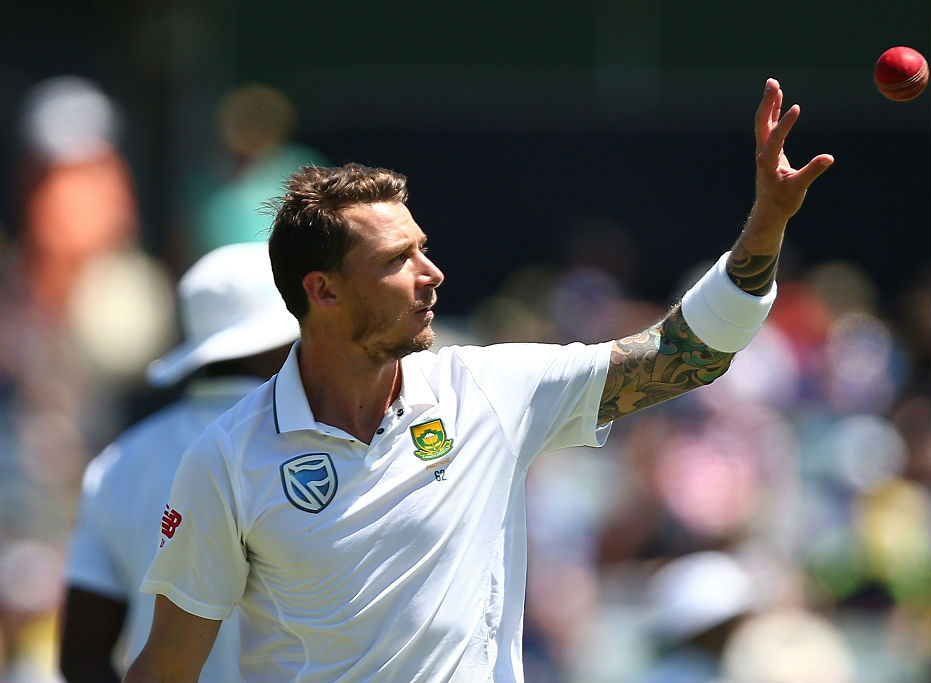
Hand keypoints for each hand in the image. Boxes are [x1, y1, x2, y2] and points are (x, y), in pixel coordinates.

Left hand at [748, 78, 833, 242]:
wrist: (770, 210)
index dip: (785, 123)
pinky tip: (779, 98)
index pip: (775, 138)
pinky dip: (774, 112)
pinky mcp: (769, 150)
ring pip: (764, 122)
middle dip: (767, 103)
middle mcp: (762, 153)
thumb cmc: (783, 201)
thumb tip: (829, 158)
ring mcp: (764, 150)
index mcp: (767, 162)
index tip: (797, 107)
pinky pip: (771, 126)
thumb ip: (812, 172)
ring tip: (773, 83)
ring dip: (769, 103)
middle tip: (772, 83)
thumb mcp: (798, 188)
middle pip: (762, 123)